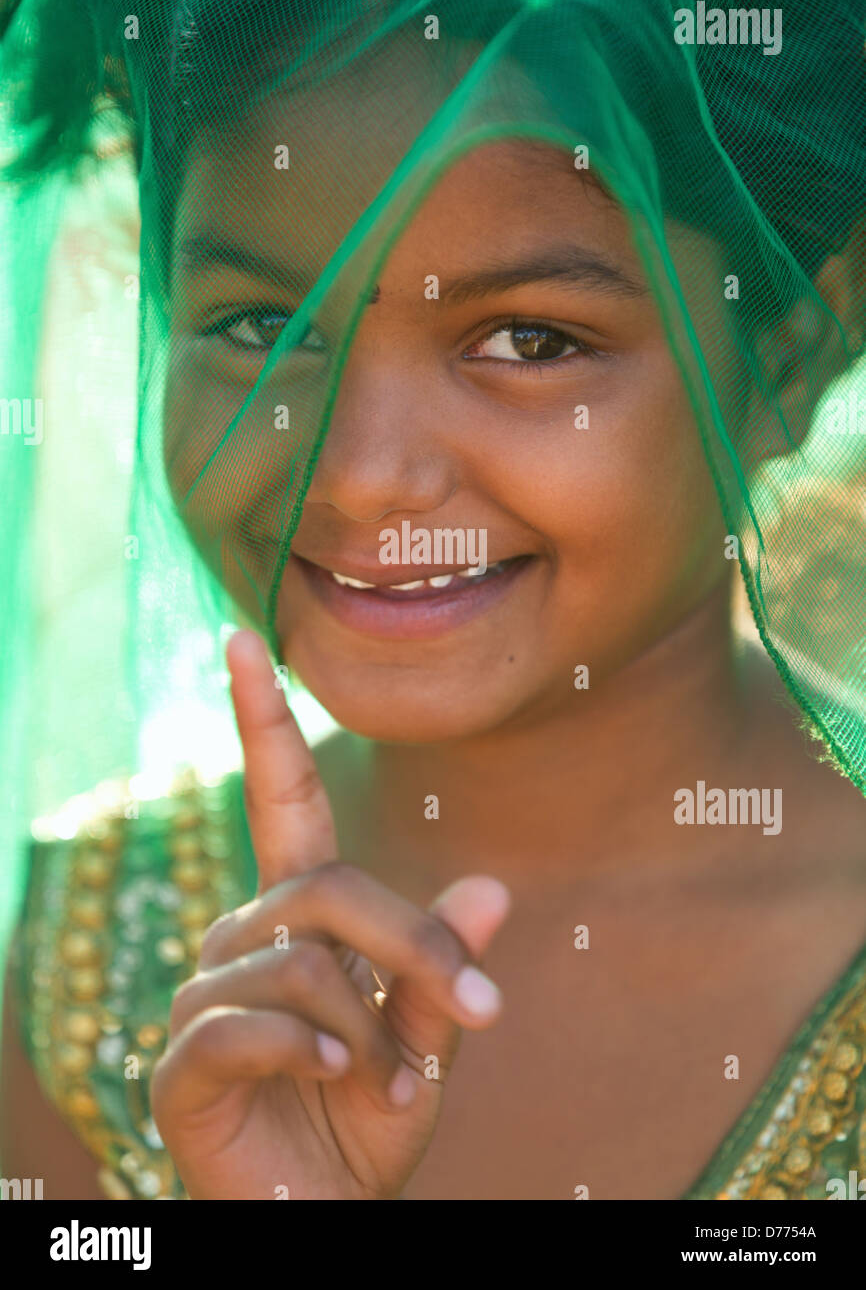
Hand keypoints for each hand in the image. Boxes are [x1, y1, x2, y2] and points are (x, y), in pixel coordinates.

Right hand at [150, 629, 510, 1199]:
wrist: (323, 1219)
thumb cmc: (369, 1123)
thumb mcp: (426, 1040)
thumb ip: (441, 967)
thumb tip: (493, 887)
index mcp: (298, 917)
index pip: (280, 800)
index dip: (260, 720)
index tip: (242, 640)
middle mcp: (243, 940)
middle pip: (325, 889)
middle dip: (412, 944)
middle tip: (480, 1012)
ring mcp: (205, 1000)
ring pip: (296, 959)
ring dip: (369, 1024)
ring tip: (397, 1084)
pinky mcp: (182, 1065)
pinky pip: (244, 1022)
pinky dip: (310, 1046)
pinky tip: (340, 1078)